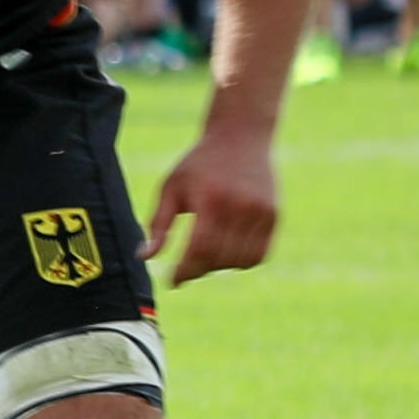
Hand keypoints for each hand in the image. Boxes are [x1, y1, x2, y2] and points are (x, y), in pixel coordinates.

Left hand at [148, 125, 277, 277]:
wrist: (241, 137)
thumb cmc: (198, 164)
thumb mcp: (170, 187)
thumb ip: (158, 223)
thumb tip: (144, 258)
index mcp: (211, 199)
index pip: (200, 248)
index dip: (185, 270)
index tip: (172, 281)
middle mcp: (241, 207)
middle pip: (220, 257)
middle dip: (199, 269)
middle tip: (187, 267)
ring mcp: (262, 212)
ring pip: (241, 260)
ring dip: (221, 266)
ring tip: (206, 255)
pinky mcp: (275, 215)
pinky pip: (261, 253)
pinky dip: (243, 261)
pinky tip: (227, 252)